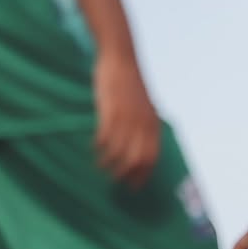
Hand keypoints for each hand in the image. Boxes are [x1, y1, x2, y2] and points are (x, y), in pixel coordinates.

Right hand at [93, 52, 160, 187]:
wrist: (121, 60)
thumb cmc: (130, 85)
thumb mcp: (145, 108)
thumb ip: (144, 128)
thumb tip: (141, 149)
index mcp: (153, 125)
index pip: (151, 158)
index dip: (142, 175)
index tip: (133, 187)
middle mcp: (143, 124)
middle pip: (136, 160)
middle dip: (125, 174)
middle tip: (114, 182)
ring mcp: (127, 118)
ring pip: (118, 151)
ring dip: (108, 163)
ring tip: (100, 166)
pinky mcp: (111, 110)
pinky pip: (105, 137)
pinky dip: (99, 147)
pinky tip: (94, 148)